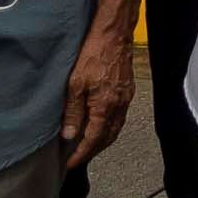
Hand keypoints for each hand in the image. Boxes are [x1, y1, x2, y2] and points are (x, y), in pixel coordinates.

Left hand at [61, 23, 134, 167]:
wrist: (114, 34)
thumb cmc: (93, 55)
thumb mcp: (75, 84)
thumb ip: (73, 112)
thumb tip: (69, 136)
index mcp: (105, 107)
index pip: (93, 139)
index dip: (81, 154)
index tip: (70, 163)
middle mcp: (119, 106)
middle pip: (108, 138)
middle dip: (93, 151)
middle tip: (77, 159)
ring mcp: (126, 98)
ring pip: (116, 128)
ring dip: (102, 141)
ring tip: (87, 146)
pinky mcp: (128, 90)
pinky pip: (120, 117)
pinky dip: (109, 127)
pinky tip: (100, 124)